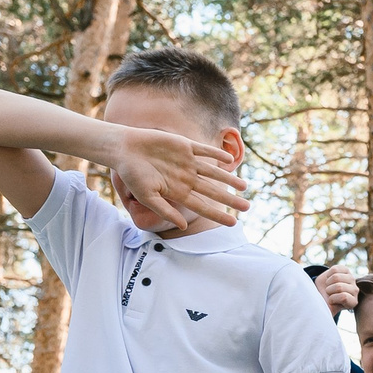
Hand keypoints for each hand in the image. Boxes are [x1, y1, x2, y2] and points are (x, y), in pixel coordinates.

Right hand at [107, 123, 249, 230]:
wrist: (124, 149)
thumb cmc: (132, 174)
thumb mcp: (147, 196)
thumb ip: (165, 210)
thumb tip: (183, 226)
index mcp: (178, 192)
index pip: (203, 206)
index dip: (218, 215)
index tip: (233, 223)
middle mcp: (186, 178)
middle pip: (213, 191)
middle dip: (230, 199)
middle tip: (248, 206)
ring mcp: (187, 162)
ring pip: (213, 172)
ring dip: (229, 179)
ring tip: (244, 186)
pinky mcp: (184, 146)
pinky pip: (204, 151)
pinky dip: (216, 155)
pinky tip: (229, 161)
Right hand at [314, 265, 358, 315]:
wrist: (322, 291)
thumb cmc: (325, 302)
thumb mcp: (327, 311)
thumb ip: (328, 316)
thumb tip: (325, 322)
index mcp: (352, 302)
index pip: (344, 297)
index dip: (333, 298)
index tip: (330, 301)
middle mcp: (355, 290)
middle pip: (339, 287)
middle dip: (329, 290)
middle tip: (329, 293)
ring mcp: (352, 279)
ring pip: (336, 277)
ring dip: (328, 282)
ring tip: (329, 286)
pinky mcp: (346, 270)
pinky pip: (334, 269)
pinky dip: (328, 274)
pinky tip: (330, 279)